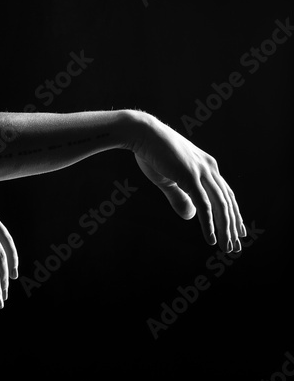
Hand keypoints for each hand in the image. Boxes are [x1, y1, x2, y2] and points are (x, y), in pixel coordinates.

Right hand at [130, 112, 244, 250]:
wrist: (141, 133)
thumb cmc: (151, 153)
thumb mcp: (168, 179)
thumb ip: (180, 197)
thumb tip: (191, 217)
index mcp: (206, 165)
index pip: (226, 193)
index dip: (233, 213)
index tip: (238, 230)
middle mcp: (210, 168)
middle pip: (227, 202)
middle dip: (233, 225)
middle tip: (236, 246)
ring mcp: (201, 172)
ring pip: (220, 206)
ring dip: (225, 228)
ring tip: (227, 247)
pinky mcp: (190, 177)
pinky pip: (204, 205)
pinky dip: (209, 224)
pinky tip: (211, 238)